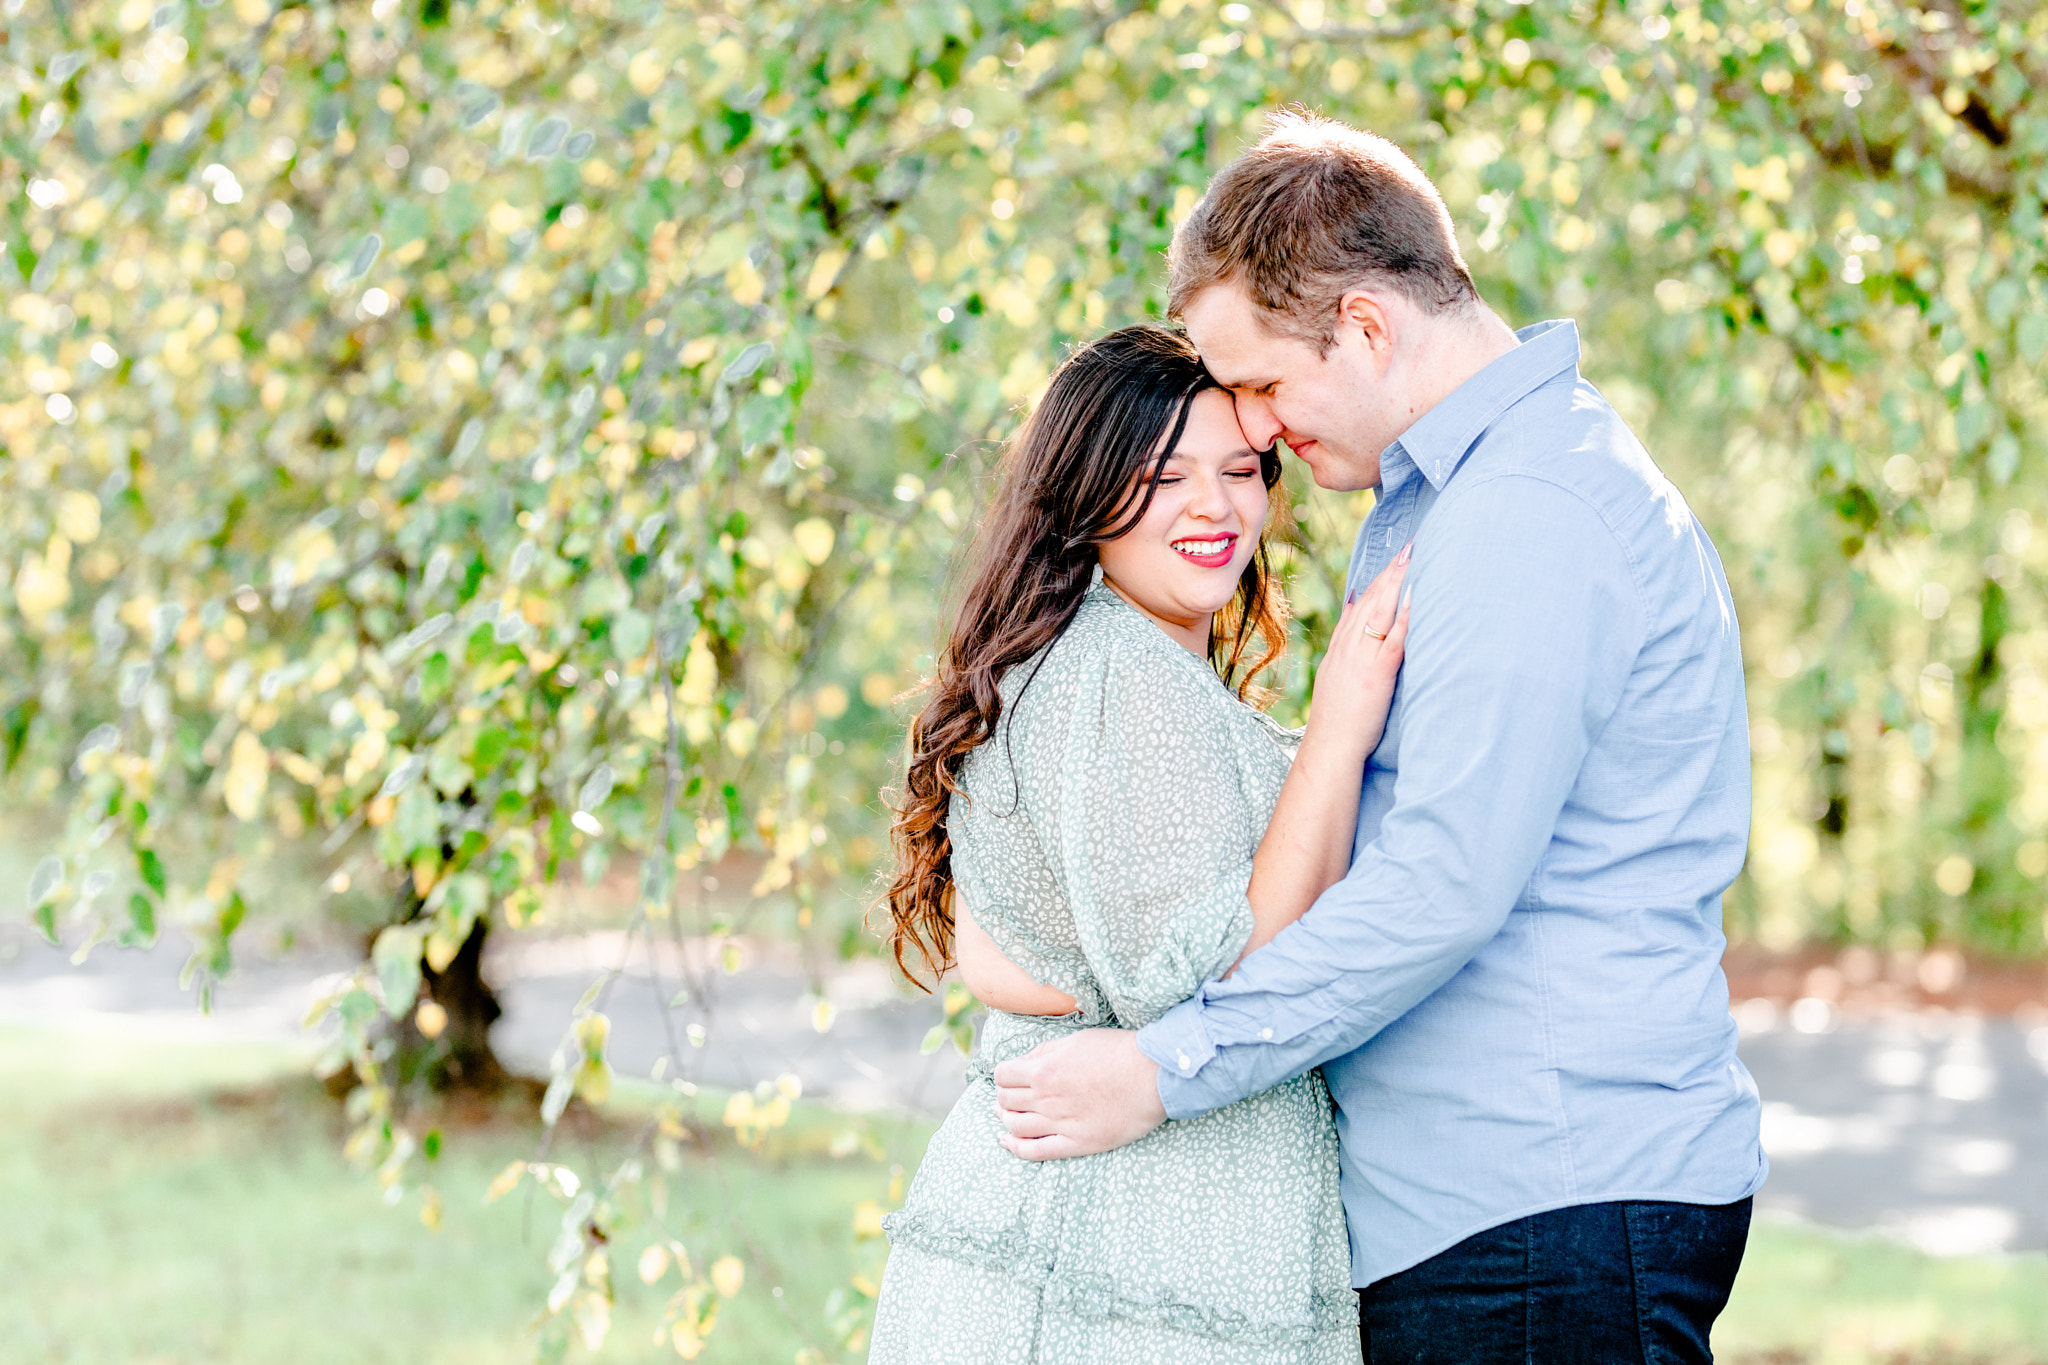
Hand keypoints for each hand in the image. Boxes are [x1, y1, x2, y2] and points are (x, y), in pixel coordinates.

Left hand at [991, 1028, 1165, 1159]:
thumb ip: (1045, 1051)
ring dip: (1005, 1120)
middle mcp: (1047, 1098)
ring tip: (1006, 1116)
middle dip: (1003, 1097)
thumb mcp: (1075, 1040)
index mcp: (1044, 1070)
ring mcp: (1061, 1123)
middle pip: (1005, 1101)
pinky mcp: (1077, 1143)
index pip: (1002, 1075)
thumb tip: (1023, 1062)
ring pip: (1015, 1126)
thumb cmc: (1117, 1052)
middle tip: (1008, 1096)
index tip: (1010, 1076)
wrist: (1152, 1076)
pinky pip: (1036, 1151)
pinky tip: (1007, 1142)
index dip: (1003, 1075)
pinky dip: (1016, 1148)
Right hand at [1307, 542, 1411, 758]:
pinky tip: (1414, 596)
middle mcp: (1349, 648)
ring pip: (1380, 612)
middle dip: (1389, 573)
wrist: (1330, 747)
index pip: (1359, 606)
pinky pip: (1393, 638)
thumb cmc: (1338, 721)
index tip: (1391, 561)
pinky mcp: (1377, 673)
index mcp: (1340, 650)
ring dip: (1397, 583)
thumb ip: (1344, 648)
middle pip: (1371, 601)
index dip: (1376, 582)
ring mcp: (1362, 658)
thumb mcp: (1334, 678)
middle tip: (1408, 547)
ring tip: (1412, 558)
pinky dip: (1403, 615)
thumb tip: (1351, 617)